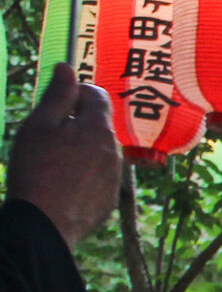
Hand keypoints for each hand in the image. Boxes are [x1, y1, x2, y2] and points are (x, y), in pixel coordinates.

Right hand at [8, 64, 122, 243]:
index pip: (96, 94)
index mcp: (98, 128)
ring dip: (80, 149)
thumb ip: (57, 95)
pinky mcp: (110, 198)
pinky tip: (61, 184)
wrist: (45, 223)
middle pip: (98, 123)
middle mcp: (114, 150)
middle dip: (75, 123)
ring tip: (52, 164)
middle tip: (47, 138)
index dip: (74, 93)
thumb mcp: (39, 125)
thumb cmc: (36, 169)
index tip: (54, 104)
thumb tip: (67, 67)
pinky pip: (98, 176)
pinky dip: (84, 174)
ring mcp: (115, 176)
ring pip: (99, 150)